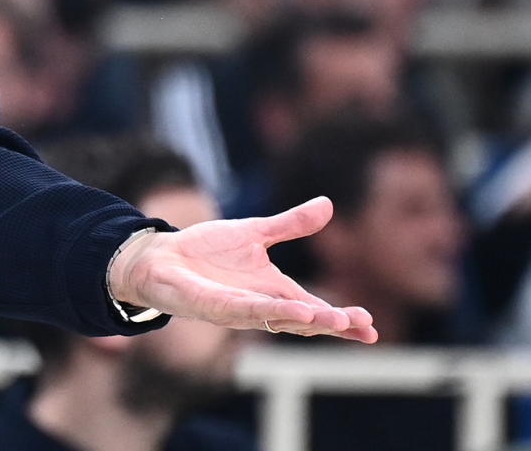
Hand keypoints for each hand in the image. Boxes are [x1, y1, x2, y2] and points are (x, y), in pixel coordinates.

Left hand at [107, 197, 377, 342]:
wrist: (159, 256)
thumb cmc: (205, 252)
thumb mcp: (254, 232)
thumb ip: (290, 224)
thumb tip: (327, 203)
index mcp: (274, 292)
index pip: (315, 310)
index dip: (342, 320)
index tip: (371, 328)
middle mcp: (260, 305)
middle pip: (304, 322)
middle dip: (333, 325)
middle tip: (364, 329)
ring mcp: (237, 309)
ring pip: (277, 320)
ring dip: (306, 322)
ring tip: (333, 321)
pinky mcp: (212, 306)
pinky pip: (244, 310)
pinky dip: (267, 311)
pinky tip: (290, 312)